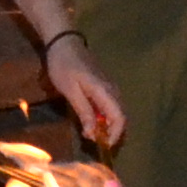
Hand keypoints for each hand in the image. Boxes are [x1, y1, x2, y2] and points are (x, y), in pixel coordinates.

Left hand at [39, 32, 127, 149]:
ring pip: (117, 112)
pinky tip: (91, 120)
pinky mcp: (104, 85)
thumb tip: (93, 133)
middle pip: (122, 117)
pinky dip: (104, 116)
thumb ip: (84, 112)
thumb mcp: (70, 91)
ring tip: (91, 133)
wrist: (64, 42)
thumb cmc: (64, 65)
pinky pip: (110, 105)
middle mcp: (113, 90)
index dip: (115, 134)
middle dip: (112, 132)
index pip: (120, 118)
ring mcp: (110, 87)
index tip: (103, 145)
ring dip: (107, 125)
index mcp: (105, 92)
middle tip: (95, 141)